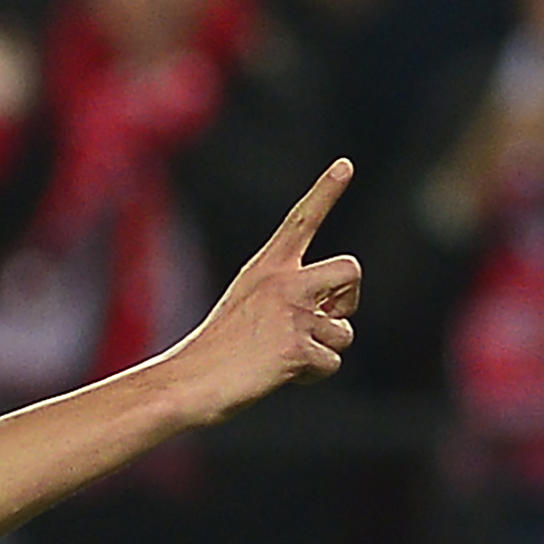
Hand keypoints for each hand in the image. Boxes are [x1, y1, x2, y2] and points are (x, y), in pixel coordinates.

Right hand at [159, 160, 360, 425]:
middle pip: (352, 269)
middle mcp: (282, 280)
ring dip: (324, 349)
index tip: (345, 163)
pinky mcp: (297, 346)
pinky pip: (331, 363)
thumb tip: (337, 315)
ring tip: (282, 355)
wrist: (191, 379)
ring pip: (345, 330)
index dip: (326, 190)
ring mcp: (291, 312)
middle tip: (319, 321)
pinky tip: (281, 373)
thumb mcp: (250, 306)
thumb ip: (293, 299)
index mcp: (267, 266)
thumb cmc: (220, 349)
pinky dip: (312, 375)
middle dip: (347, 299)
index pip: (302, 220)